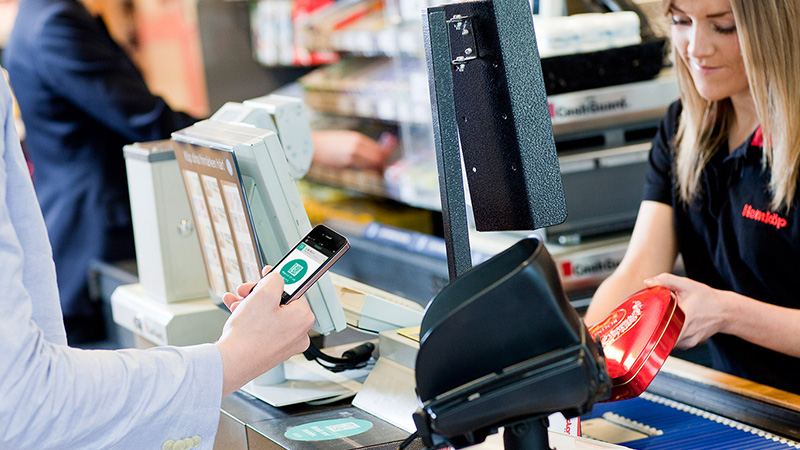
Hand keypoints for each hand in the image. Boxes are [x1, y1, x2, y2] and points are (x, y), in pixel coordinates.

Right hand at [216, 267, 314, 395]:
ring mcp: (285, 344)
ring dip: (250, 304)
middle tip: (245, 290)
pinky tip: (235, 312)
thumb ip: (274, 279)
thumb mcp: (264, 294)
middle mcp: (298, 333)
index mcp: (304, 318)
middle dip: (259, 293)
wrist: (232, 363)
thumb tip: (277, 278)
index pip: (294, 290)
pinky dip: (249, 318)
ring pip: (268, 315)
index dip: (277, 280)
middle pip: (279, 302)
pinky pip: (262, 328)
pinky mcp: (271, 351)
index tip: (268, 274)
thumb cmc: (249, 335)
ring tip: (236, 302)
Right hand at [311, 130, 395, 170]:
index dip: (384, 156)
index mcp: (357, 138)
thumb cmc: (330, 144)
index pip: (378, 148)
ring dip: (376, 168)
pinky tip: (366, 170)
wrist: (314, 145)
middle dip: (382, 164)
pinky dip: (366, 170)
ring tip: (376, 171)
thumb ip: (360, 146)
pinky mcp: (345, 162)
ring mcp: (351, 153)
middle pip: (378, 156)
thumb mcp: (347, 140)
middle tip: (382, 169)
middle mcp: (356, 144)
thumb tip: (375, 154)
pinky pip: (361, 168)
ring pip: (372, 163)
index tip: (385, 161)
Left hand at [644, 273, 728, 349]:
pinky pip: (672, 343)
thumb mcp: (687, 284)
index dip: (648, 325)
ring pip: (665, 341)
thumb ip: (666, 280)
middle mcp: (686, 334)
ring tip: (660, 319)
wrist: (725, 311)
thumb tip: (647, 282)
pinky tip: (669, 325)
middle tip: (646, 317)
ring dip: (659, 331)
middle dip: (651, 327)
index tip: (641, 319)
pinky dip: (668, 334)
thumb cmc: (706, 297)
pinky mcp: (689, 344)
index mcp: (685, 319)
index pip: (660, 328)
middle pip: (659, 336)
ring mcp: (688, 342)